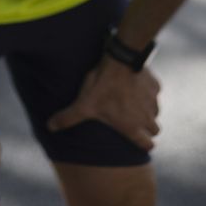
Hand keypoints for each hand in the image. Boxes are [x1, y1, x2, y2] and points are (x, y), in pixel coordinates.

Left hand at [46, 57, 160, 149]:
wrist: (120, 59)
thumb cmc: (102, 86)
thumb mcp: (83, 105)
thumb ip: (67, 118)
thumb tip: (49, 127)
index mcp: (132, 127)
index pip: (147, 146)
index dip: (143, 145)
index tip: (136, 140)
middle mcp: (147, 117)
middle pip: (154, 130)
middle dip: (146, 129)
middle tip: (131, 121)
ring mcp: (153, 101)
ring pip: (155, 112)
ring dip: (147, 111)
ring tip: (131, 103)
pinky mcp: (155, 85)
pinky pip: (155, 94)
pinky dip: (147, 93)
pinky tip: (135, 86)